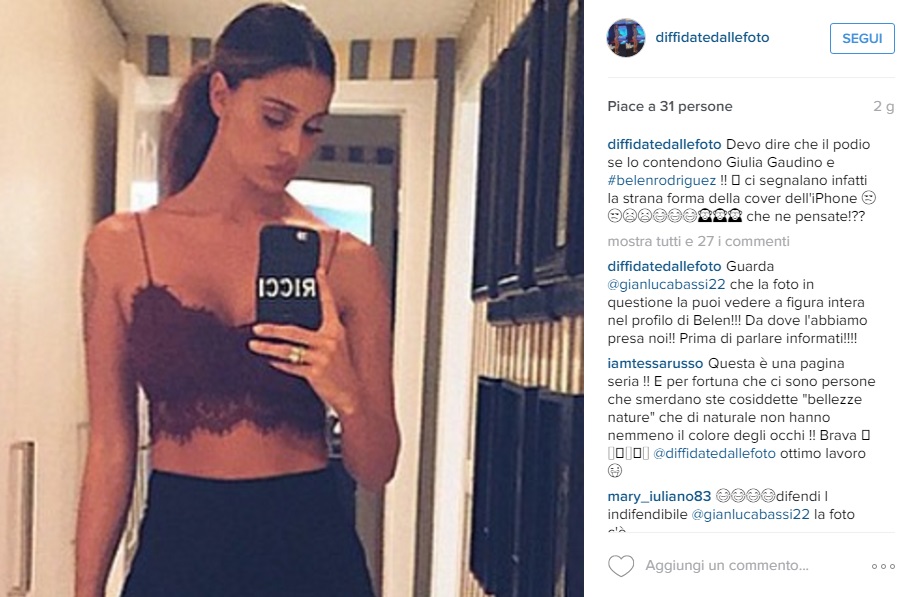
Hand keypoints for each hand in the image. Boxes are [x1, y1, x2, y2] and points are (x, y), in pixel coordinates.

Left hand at [248, 267, 363, 415]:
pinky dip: (278, 363)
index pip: (328, 304)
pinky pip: (291, 366)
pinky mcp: (316, 373)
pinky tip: (269, 360)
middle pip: (295, 331)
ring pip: (288, 350)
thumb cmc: (340, 369)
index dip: (323, 287)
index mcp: (336, 331)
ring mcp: (322, 358)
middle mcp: (330, 341)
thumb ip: (320, 335)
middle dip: (273, 329)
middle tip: (257, 327)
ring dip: (268, 348)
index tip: (317, 272)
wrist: (351, 393)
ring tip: (254, 345)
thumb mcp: (336, 347)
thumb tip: (294, 327)